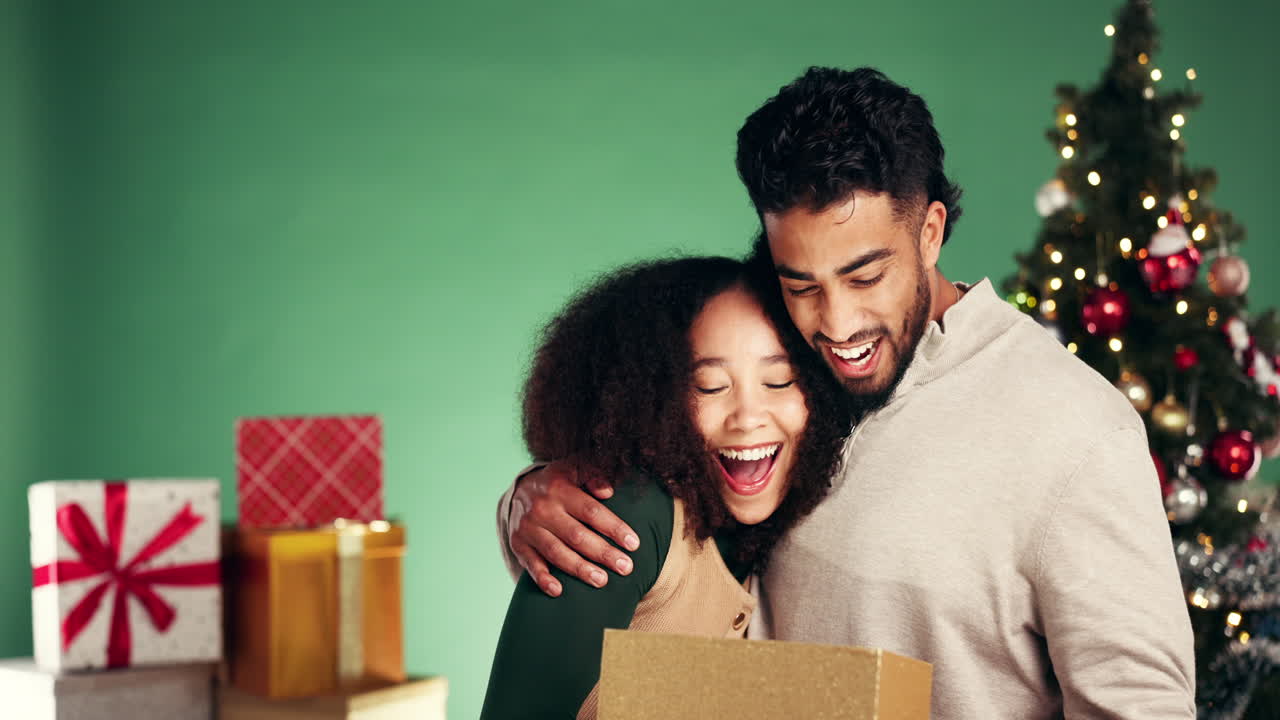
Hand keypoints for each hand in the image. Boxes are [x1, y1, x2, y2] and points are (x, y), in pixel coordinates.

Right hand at [508, 459, 639, 596]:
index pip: (591, 511)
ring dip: (580, 569)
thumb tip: (608, 491)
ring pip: (556, 552)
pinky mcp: (518, 544)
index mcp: (560, 488)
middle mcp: (542, 509)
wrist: (520, 489)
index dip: (613, 528)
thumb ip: (593, 476)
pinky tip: (558, 591)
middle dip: (603, 553)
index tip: (633, 544)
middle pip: (577, 536)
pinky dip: (543, 579)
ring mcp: (528, 528)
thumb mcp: (574, 470)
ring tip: (602, 581)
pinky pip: (530, 564)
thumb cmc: (559, 482)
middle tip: (626, 568)